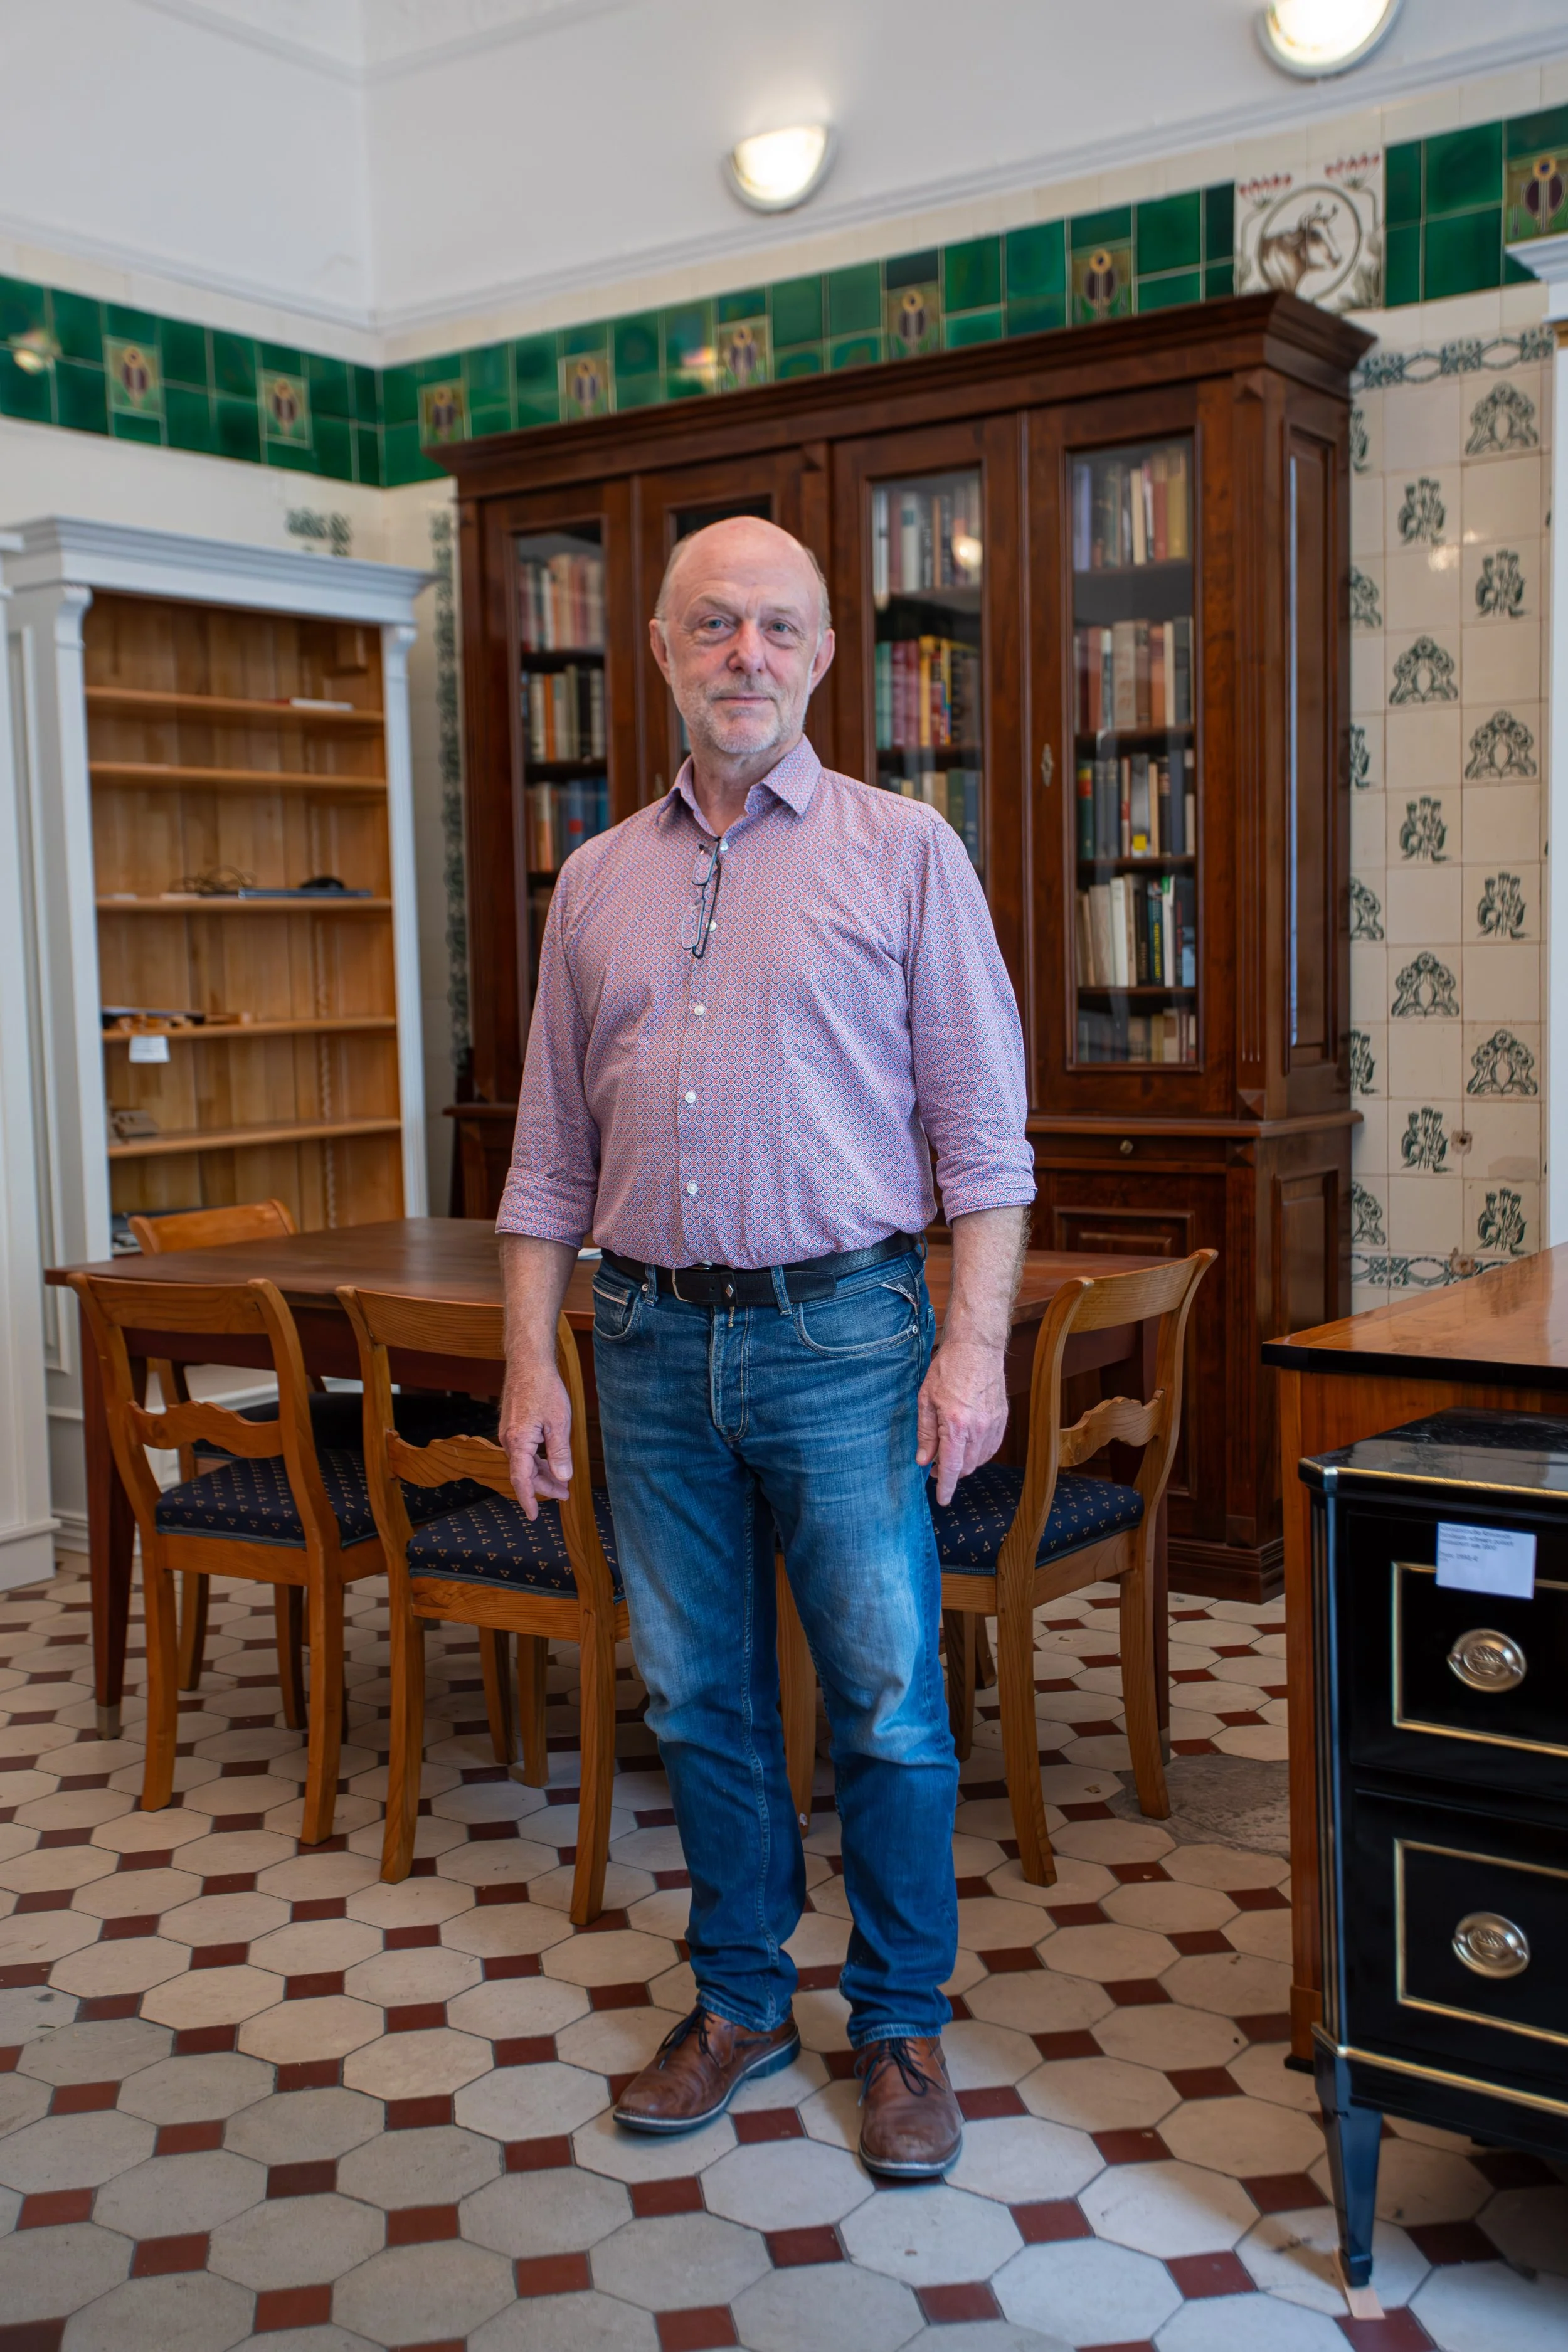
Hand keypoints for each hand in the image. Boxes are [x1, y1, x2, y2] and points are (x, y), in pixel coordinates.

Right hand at [499, 1358, 572, 1519]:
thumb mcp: (559, 1423)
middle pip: (523, 1474)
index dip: (529, 1500)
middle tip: (565, 1495)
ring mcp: (509, 1433)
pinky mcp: (513, 1426)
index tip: (534, 1517)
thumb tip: (562, 1479)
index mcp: (518, 1442)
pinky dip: (536, 1460)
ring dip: (541, 1474)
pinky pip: (523, 1452)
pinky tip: (550, 1461)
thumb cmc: (544, 1388)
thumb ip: (560, 1453)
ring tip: (561, 1482)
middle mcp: (508, 1440)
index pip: (521, 1480)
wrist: (528, 1363)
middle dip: (544, 1487)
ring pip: (524, 1463)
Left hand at [916, 1336, 1007, 1506]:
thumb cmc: (947, 1369)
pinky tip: (968, 1445)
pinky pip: (991, 1447)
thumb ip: (926, 1433)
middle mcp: (978, 1429)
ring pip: (980, 1459)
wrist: (977, 1347)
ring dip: (965, 1463)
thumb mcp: (926, 1399)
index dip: (946, 1487)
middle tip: (935, 1466)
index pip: (952, 1467)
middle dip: (951, 1473)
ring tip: (950, 1453)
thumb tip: (924, 1460)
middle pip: (966, 1467)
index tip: (942, 1500)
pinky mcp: (1002, 1419)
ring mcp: (993, 1424)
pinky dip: (979, 1453)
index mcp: (956, 1425)